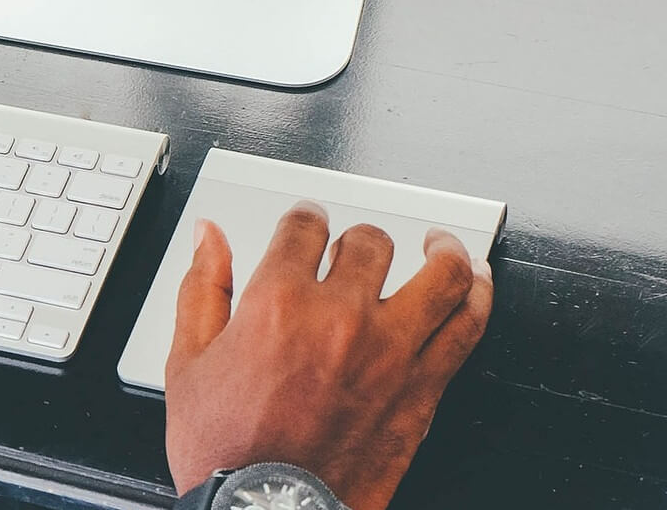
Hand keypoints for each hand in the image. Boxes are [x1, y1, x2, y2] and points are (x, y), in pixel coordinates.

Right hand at [165, 203, 493, 509]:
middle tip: (357, 248)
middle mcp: (341, 317)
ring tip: (442, 245)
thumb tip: (208, 238)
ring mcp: (390, 351)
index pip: (304, 227)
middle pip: (371, 242)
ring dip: (444, 251)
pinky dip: (478, 296)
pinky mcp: (423, 388)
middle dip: (360, 238)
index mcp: (277, 302)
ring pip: (441, 274)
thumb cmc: (228, 450)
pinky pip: (467, 326)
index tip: (308, 222)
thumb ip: (201, 289)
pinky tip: (475, 286)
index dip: (306, 216)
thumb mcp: (188, 363)